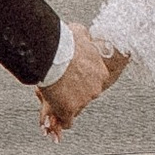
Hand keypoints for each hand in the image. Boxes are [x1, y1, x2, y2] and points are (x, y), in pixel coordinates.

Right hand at [39, 22, 128, 138]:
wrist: (53, 55)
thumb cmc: (64, 44)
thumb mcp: (80, 33)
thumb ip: (85, 37)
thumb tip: (84, 34)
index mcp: (101, 72)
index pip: (94, 81)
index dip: (82, 81)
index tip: (74, 79)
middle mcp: (96, 88)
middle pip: (86, 95)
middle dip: (75, 93)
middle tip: (62, 88)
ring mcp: (83, 100)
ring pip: (76, 107)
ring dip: (66, 105)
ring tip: (56, 101)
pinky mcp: (69, 110)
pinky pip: (67, 120)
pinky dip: (62, 120)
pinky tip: (57, 119)